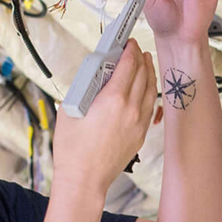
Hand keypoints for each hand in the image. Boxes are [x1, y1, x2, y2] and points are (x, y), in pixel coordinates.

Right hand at [52, 40, 154, 194]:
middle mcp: (131, 109)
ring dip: (148, 74)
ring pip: (150, 90)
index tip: (128, 43)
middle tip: (136, 50)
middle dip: (140, 58)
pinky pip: (150, 107)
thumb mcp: (71, 107)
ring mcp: (139, 123)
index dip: (129, 50)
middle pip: (143, 74)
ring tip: (145, 64)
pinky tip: (145, 89)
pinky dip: (149, 93)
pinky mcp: (140, 135)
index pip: (128, 65)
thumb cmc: (73, 147)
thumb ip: (85, 87)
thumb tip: (94, 74)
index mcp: (113, 99)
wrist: (84, 179)